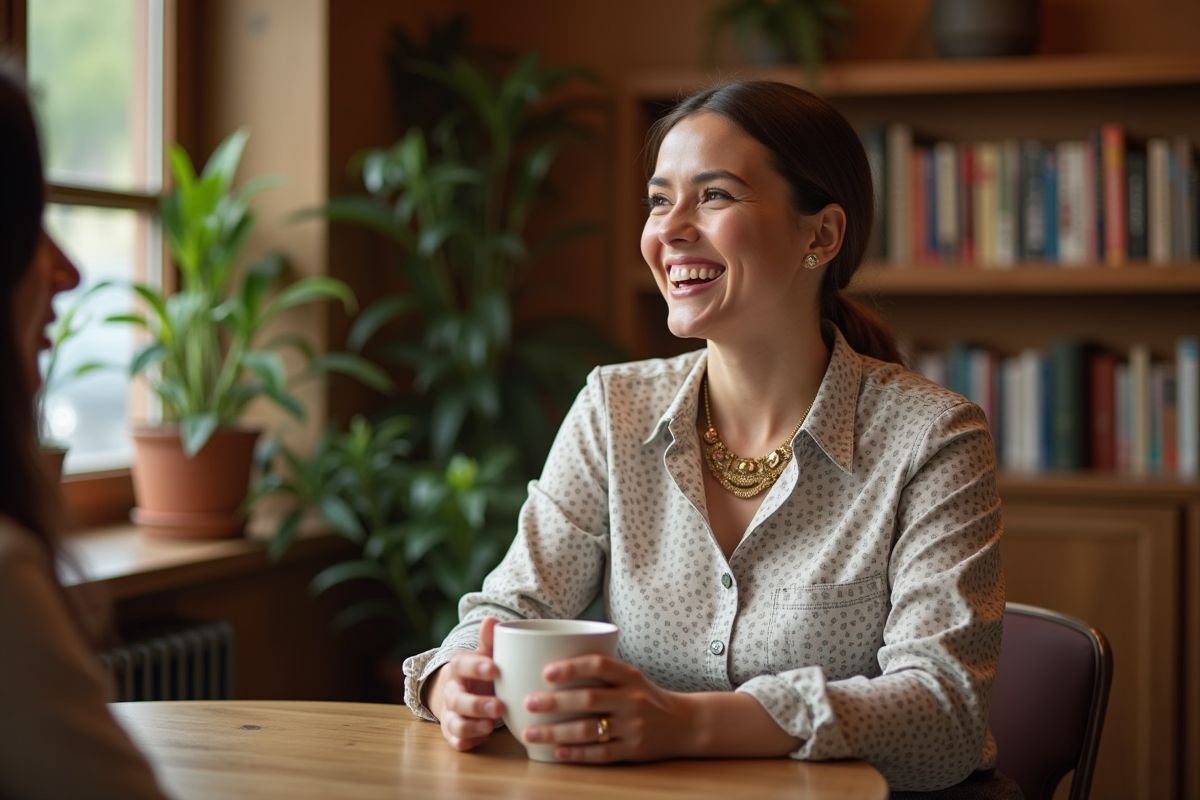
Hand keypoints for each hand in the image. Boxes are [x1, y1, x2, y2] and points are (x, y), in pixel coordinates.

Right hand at [428, 617, 504, 751]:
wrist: (464, 692)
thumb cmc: (482, 671)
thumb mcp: (486, 655)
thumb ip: (490, 641)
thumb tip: (492, 620)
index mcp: (460, 668)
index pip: (461, 664)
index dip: (476, 666)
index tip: (495, 668)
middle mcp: (452, 691)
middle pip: (457, 698)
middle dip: (476, 704)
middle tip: (499, 706)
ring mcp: (451, 713)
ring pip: (454, 722)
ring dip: (471, 726)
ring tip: (490, 726)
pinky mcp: (454, 733)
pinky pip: (456, 741)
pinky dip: (467, 741)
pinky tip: (482, 739)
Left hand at [519, 655, 695, 762]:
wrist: (686, 724)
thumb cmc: (647, 697)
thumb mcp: (632, 678)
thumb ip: (602, 674)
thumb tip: (551, 666)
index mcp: (630, 677)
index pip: (599, 665)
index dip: (572, 667)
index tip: (546, 672)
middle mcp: (633, 700)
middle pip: (588, 699)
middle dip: (554, 702)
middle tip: (528, 703)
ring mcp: (633, 727)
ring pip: (589, 730)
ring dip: (556, 732)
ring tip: (531, 733)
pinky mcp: (633, 751)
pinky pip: (600, 754)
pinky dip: (577, 753)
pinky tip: (557, 752)